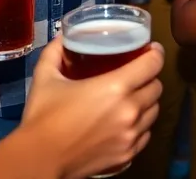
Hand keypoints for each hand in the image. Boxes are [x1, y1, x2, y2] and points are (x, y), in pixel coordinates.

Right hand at [20, 35, 164, 178]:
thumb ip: (56, 52)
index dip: (155, 53)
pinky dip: (141, 126)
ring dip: (147, 102)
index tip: (151, 49)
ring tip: (133, 98)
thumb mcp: (45, 77)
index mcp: (116, 87)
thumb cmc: (43, 117)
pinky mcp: (128, 155)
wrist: (38, 161)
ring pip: (154, 112)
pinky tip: (128, 122)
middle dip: (149, 78)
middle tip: (136, 74)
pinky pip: (146, 135)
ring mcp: (131, 135)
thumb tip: (63, 35)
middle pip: (156, 88)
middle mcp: (130, 111)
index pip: (153, 64)